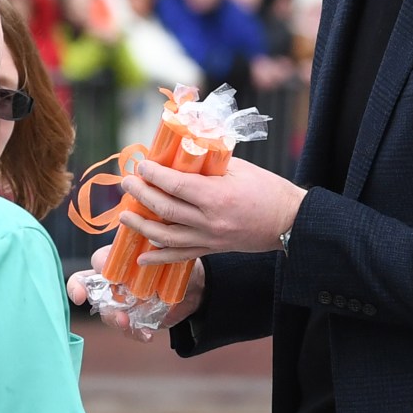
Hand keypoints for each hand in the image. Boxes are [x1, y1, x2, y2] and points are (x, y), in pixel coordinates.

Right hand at [66, 245, 205, 341]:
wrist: (196, 287)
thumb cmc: (178, 261)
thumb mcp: (170, 254)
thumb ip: (158, 254)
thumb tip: (151, 254)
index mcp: (121, 259)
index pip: (97, 264)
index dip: (81, 280)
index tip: (80, 295)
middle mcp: (116, 281)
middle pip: (93, 293)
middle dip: (99, 305)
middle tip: (115, 313)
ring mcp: (123, 301)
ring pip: (109, 313)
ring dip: (116, 320)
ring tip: (127, 322)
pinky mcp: (134, 318)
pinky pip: (129, 329)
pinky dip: (136, 333)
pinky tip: (147, 335)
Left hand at [117, 155, 305, 263]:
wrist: (288, 221)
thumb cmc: (268, 189)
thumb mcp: (241, 169)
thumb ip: (211, 164)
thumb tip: (184, 154)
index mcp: (217, 196)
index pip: (176, 185)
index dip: (154, 175)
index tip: (141, 166)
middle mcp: (209, 220)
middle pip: (165, 209)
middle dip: (141, 196)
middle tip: (127, 183)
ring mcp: (210, 238)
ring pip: (166, 236)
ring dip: (141, 226)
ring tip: (124, 216)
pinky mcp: (213, 250)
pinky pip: (181, 256)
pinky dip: (159, 257)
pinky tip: (141, 257)